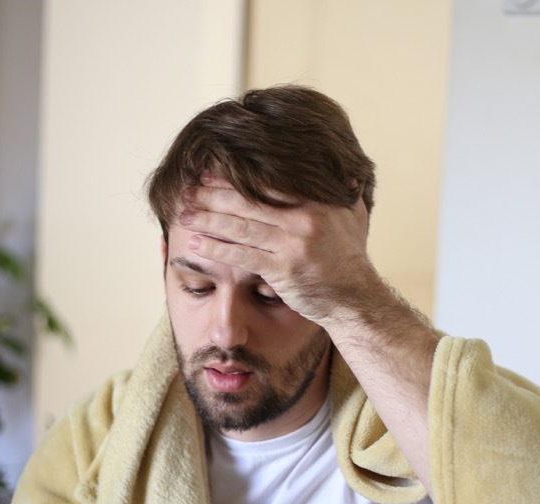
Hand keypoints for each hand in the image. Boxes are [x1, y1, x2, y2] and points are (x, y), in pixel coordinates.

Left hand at [179, 174, 379, 325]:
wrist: (354, 299)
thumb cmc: (350, 257)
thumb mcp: (354, 216)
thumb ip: (347, 190)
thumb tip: (348, 168)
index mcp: (317, 201)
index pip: (267, 181)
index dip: (234, 176)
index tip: (210, 172)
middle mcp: (304, 219)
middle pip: (248, 201)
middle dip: (213, 194)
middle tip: (188, 190)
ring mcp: (292, 245)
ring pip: (240, 227)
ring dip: (208, 219)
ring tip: (184, 214)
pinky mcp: (282, 270)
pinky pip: (242, 256)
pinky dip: (217, 248)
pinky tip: (197, 243)